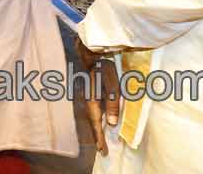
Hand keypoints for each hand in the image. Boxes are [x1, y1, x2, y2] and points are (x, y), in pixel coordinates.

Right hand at [75, 37, 120, 155]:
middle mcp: (89, 100)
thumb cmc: (103, 67)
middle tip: (101, 149)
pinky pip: (94, 109)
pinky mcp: (91, 91)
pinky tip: (101, 118)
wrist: (90, 52)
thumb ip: (113, 104)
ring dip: (97, 127)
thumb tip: (112, 123)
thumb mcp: (113, 85)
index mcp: (93, 101)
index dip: (100, 138)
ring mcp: (89, 95)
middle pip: (93, 122)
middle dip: (97, 136)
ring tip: (101, 138)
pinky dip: (97, 118)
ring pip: (93, 115)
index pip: (97, 124)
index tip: (102, 151)